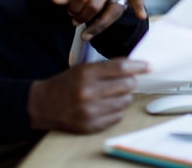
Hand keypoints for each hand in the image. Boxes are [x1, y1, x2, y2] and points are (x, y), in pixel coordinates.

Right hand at [28, 59, 148, 132]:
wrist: (43, 105)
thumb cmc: (66, 84)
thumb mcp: (83, 68)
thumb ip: (107, 67)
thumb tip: (133, 65)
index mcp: (86, 74)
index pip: (120, 68)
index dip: (138, 66)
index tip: (148, 66)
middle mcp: (88, 92)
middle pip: (126, 85)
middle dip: (131, 81)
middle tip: (128, 81)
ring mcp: (90, 111)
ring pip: (125, 102)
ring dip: (124, 96)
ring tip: (114, 94)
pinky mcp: (91, 126)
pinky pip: (117, 117)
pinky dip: (117, 110)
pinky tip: (107, 105)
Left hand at [51, 0, 146, 40]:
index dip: (73, 8)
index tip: (70, 12)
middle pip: (95, 5)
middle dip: (83, 17)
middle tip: (76, 21)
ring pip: (112, 10)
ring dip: (98, 25)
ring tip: (86, 34)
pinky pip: (137, 0)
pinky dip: (139, 8)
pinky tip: (141, 16)